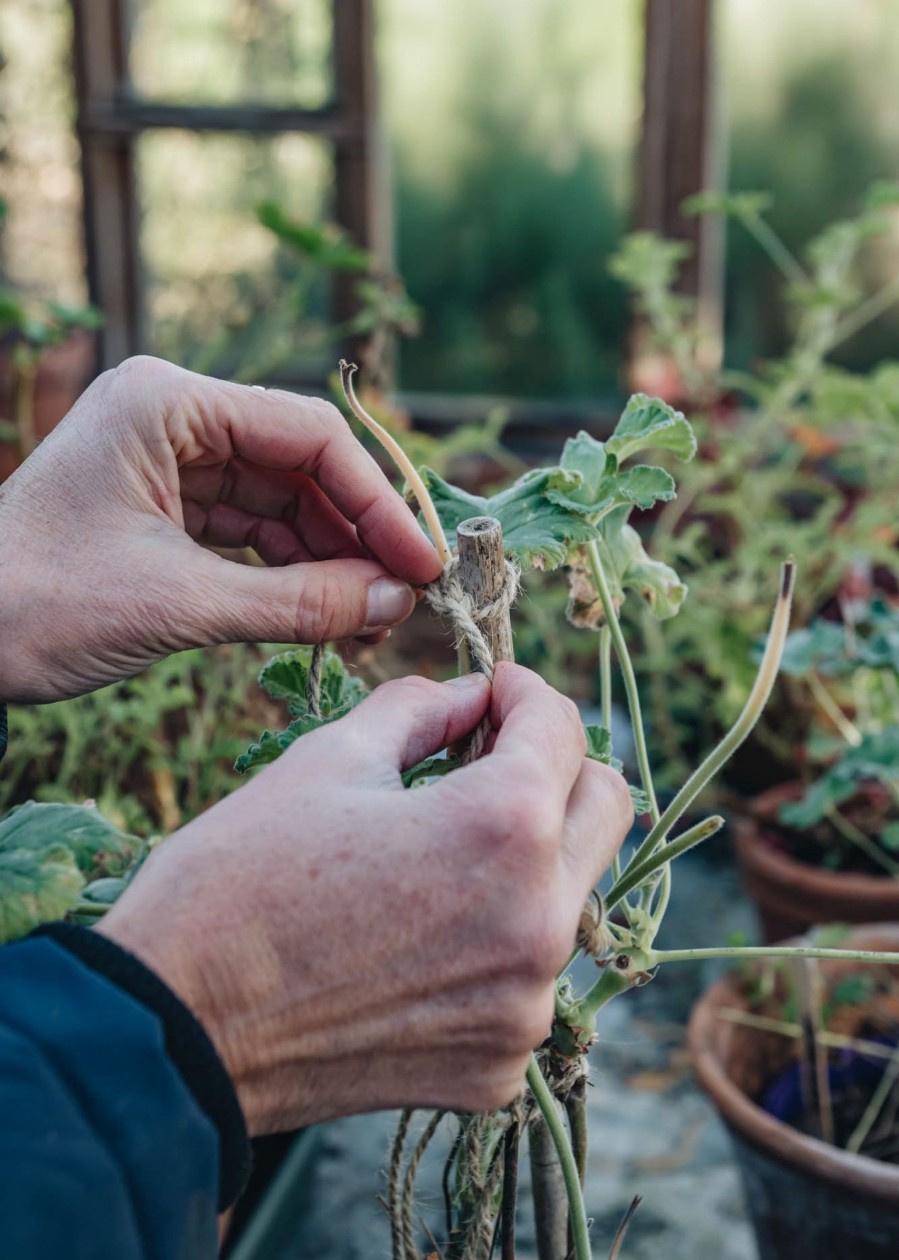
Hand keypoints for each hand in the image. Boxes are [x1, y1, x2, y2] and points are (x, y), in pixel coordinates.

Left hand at [0, 356, 441, 701]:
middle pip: (301, 466)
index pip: (308, 435)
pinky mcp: (166, 506)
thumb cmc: (37, 605)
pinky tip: (328, 614)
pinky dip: (290, 574)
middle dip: (357, 536)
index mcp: (169, 402)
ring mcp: (170, 460)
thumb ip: (298, 602)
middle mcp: (175, 416)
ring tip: (371, 621)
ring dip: (330, 561)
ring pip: (282, 503)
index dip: (377, 501)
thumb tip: (395, 603)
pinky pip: (250, 533)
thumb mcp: (179, 604)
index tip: (421, 562)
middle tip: (406, 599)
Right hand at [99, 664, 632, 1133]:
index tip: (492, 689)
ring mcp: (526, 1004)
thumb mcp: (328, 758)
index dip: (524, 691)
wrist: (178, 1031)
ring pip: (573, 892)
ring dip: (530, 851)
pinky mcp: (500, 1064)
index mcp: (502, 827)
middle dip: (555, 764)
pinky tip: (423, 929)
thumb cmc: (238, 879)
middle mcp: (539, 920)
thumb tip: (470, 696)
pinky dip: (495, 937)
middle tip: (489, 753)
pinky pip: (529, 974)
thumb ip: (422, 707)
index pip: (561, 727)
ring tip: (445, 842)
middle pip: (604, 806)